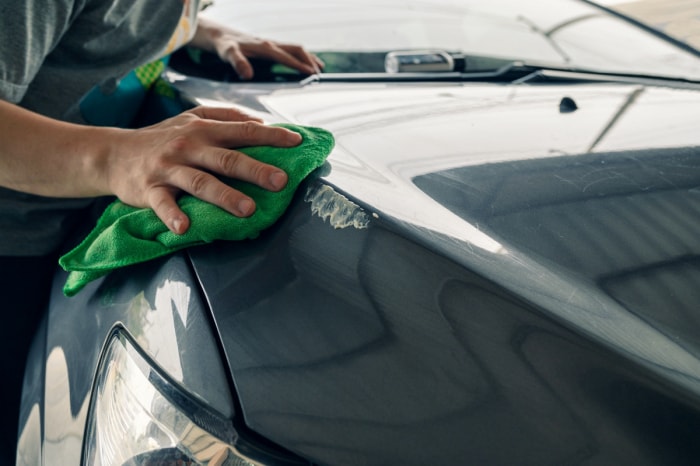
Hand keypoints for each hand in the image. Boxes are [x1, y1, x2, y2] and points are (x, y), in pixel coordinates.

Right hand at [104, 106, 301, 233]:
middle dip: (256, 169)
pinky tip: (185, 228)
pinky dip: (173, 216)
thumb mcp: (192, 119)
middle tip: (281, 181)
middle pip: (227, 158)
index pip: (243, 131)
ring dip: (225, 196)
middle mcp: (189, 146)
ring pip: (200, 182)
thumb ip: (225, 117)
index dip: (271, 136)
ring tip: (247, 209)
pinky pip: (162, 204)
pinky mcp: (149, 189)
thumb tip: (260, 121)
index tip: (297, 142)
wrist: (113, 153)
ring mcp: (169, 168)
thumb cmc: (162, 138)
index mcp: (203, 129)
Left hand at [190, 17, 323, 79]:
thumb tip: (248, 74)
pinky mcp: (268, 47)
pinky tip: (303, 63)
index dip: (300, 65)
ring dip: (308, 57)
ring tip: (319, 68)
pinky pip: (289, 50)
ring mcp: (271, 44)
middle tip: (319, 73)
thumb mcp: (227, 54)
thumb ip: (238, 63)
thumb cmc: (223, 45)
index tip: (311, 74)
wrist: (218, 34)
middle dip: (309, 60)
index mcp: (264, 47)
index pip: (287, 56)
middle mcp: (270, 44)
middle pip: (296, 49)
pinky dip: (300, 56)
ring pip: (295, 49)